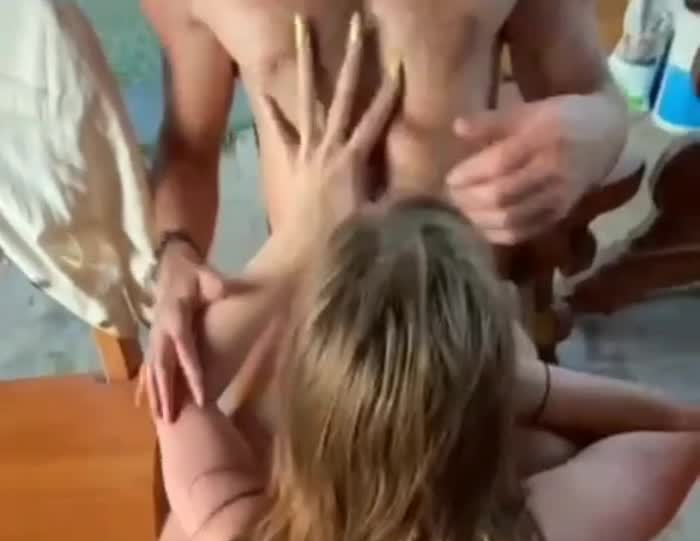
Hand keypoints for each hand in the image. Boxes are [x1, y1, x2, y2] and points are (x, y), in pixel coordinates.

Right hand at [141, 239, 225, 421]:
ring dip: (154, 395)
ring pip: (152, 371)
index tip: (200, 398)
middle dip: (166, 394)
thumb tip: (224, 288)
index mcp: (175, 318)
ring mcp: (155, 338)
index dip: (192, 374)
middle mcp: (161, 332)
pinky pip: (148, 368)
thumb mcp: (205, 274)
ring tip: (159, 420)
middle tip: (170, 419)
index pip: (185, 352)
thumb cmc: (192, 273)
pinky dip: (146, 386)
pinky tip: (144, 406)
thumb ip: (214, 284)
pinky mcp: (153, 342)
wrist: (171, 265)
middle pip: (163, 367)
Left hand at [260, 12, 400, 256]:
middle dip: (354, 57)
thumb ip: (392, 200)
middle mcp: (330, 147)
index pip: (377, 118)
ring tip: (301, 26)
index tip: (400, 62)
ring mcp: (307, 150)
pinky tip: (263, 89)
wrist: (302, 255)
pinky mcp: (289, 161)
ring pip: (308, 97)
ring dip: (307, 60)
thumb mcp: (375, 221)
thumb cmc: (343, 243)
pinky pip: (279, 131)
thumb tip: (413, 194)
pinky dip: (272, 111)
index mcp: (354, 160)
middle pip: (345, 94)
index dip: (390, 91)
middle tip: (359, 23)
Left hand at [446, 97, 601, 245]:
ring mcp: (558, 197)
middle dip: (470, 200)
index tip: (450, 178)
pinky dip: (497, 233)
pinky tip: (482, 225)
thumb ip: (492, 120)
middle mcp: (553, 170)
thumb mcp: (530, 110)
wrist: (606, 135)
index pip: (499, 163)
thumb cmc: (560, 118)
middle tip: (452, 197)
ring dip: (480, 220)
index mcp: (544, 137)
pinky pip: (523, 233)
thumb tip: (456, 128)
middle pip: (502, 195)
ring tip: (463, 211)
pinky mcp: (559, 215)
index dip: (470, 174)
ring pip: (511, 219)